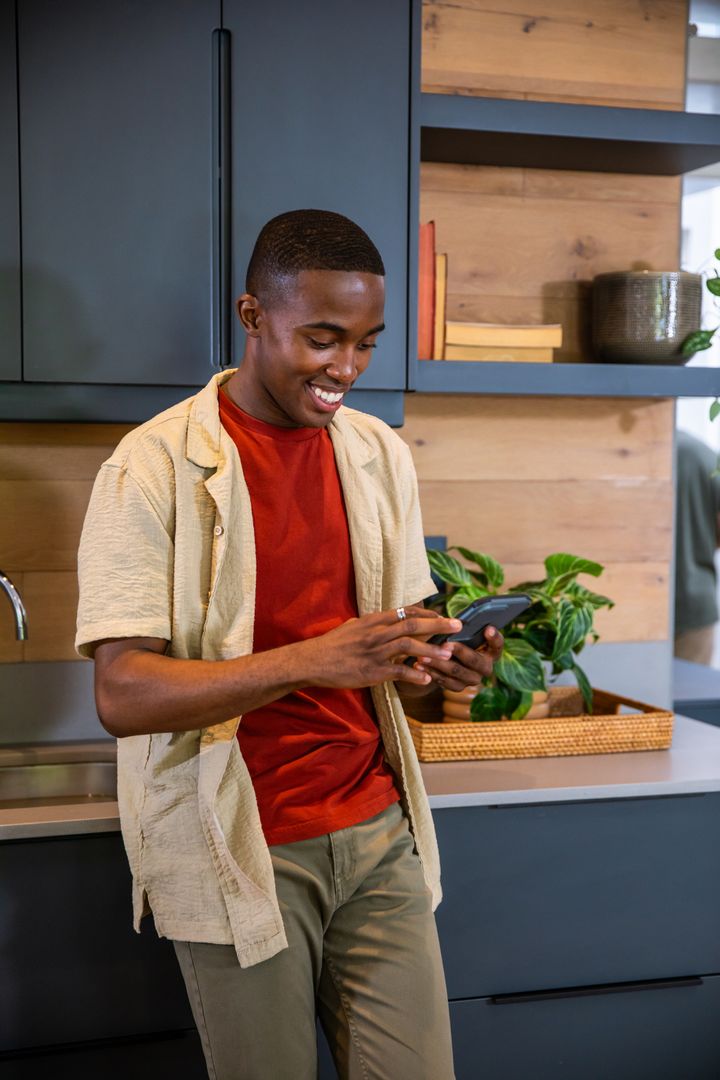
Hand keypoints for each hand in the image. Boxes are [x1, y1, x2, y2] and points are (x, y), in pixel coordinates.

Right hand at [296, 605, 463, 689]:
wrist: (313, 660)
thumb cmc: (333, 644)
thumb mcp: (353, 626)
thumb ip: (372, 623)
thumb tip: (386, 619)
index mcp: (374, 620)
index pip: (406, 612)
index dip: (427, 613)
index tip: (442, 615)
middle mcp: (377, 632)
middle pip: (413, 625)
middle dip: (438, 625)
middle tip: (457, 626)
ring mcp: (375, 652)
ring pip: (409, 647)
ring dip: (431, 651)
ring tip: (448, 655)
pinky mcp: (372, 671)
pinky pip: (398, 671)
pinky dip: (414, 675)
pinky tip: (428, 679)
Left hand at [409, 625, 504, 692]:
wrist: (443, 659)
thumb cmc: (454, 639)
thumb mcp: (459, 632)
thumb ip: (459, 628)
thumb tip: (446, 620)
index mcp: (490, 651)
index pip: (497, 645)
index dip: (495, 638)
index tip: (488, 628)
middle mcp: (485, 667)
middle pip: (474, 661)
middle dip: (459, 651)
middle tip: (445, 645)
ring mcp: (472, 679)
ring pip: (456, 672)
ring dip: (438, 663)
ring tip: (422, 655)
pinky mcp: (458, 687)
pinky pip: (445, 682)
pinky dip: (431, 672)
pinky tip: (418, 666)